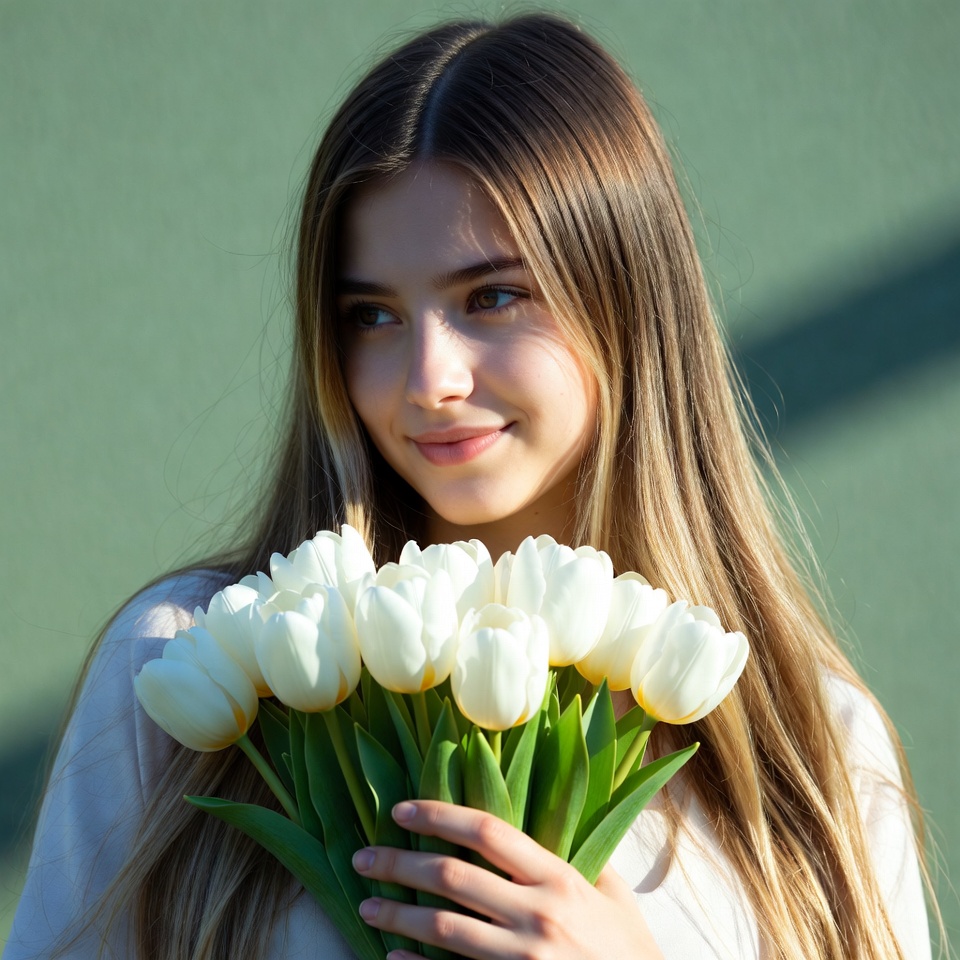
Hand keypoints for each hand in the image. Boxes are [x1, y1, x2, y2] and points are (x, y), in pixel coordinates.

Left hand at [351, 799, 664, 959]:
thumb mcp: (614, 896)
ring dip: (396, 914)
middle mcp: (537, 913)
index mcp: (559, 878)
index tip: (402, 810)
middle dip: (400, 863)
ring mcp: (523, 957)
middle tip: (364, 858)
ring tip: (366, 906)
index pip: (488, 831)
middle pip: (452, 876)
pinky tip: (392, 957)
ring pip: (443, 928)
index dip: (440, 815)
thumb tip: (550, 826)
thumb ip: (580, 861)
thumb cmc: (631, 951)